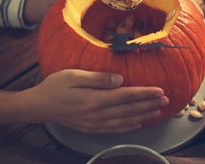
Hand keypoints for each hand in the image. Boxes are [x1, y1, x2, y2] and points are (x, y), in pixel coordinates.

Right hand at [22, 69, 168, 132]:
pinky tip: (138, 124)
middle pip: (129, 110)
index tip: (159, 90)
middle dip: (149, 104)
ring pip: (125, 121)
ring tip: (157, 111)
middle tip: (165, 100)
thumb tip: (120, 80)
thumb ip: (98, 78)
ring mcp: (94, 124)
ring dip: (143, 116)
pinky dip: (129, 127)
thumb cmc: (55, 86)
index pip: (126, 96)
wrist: (39, 106)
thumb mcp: (74, 75)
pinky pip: (115, 129)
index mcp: (94, 99)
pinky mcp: (91, 128)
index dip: (144, 93)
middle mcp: (97, 114)